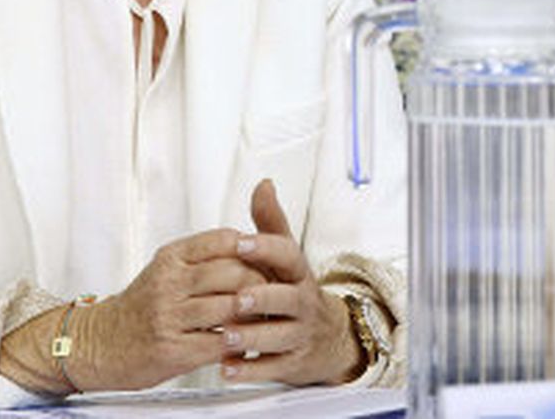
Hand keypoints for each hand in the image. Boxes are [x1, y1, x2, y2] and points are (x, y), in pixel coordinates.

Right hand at [63, 229, 272, 390]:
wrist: (98, 344)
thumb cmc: (143, 306)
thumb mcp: (168, 268)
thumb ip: (204, 254)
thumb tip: (252, 241)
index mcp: (171, 257)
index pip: (225, 240)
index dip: (254, 250)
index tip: (269, 261)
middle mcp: (168, 283)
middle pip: (233, 272)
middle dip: (261, 283)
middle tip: (278, 292)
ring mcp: (168, 317)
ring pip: (229, 307)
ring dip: (254, 315)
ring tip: (268, 317)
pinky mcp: (171, 350)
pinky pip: (218, 343)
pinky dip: (238, 343)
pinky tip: (246, 343)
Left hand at [220, 178, 364, 384]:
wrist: (327, 337)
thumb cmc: (294, 290)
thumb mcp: (286, 257)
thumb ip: (270, 224)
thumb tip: (263, 185)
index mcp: (298, 273)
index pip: (288, 255)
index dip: (265, 248)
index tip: (240, 243)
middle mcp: (303, 302)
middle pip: (288, 298)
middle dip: (262, 298)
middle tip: (237, 298)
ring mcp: (299, 334)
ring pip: (280, 336)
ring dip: (252, 337)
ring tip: (227, 336)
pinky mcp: (292, 362)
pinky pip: (273, 367)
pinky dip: (250, 369)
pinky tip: (228, 367)